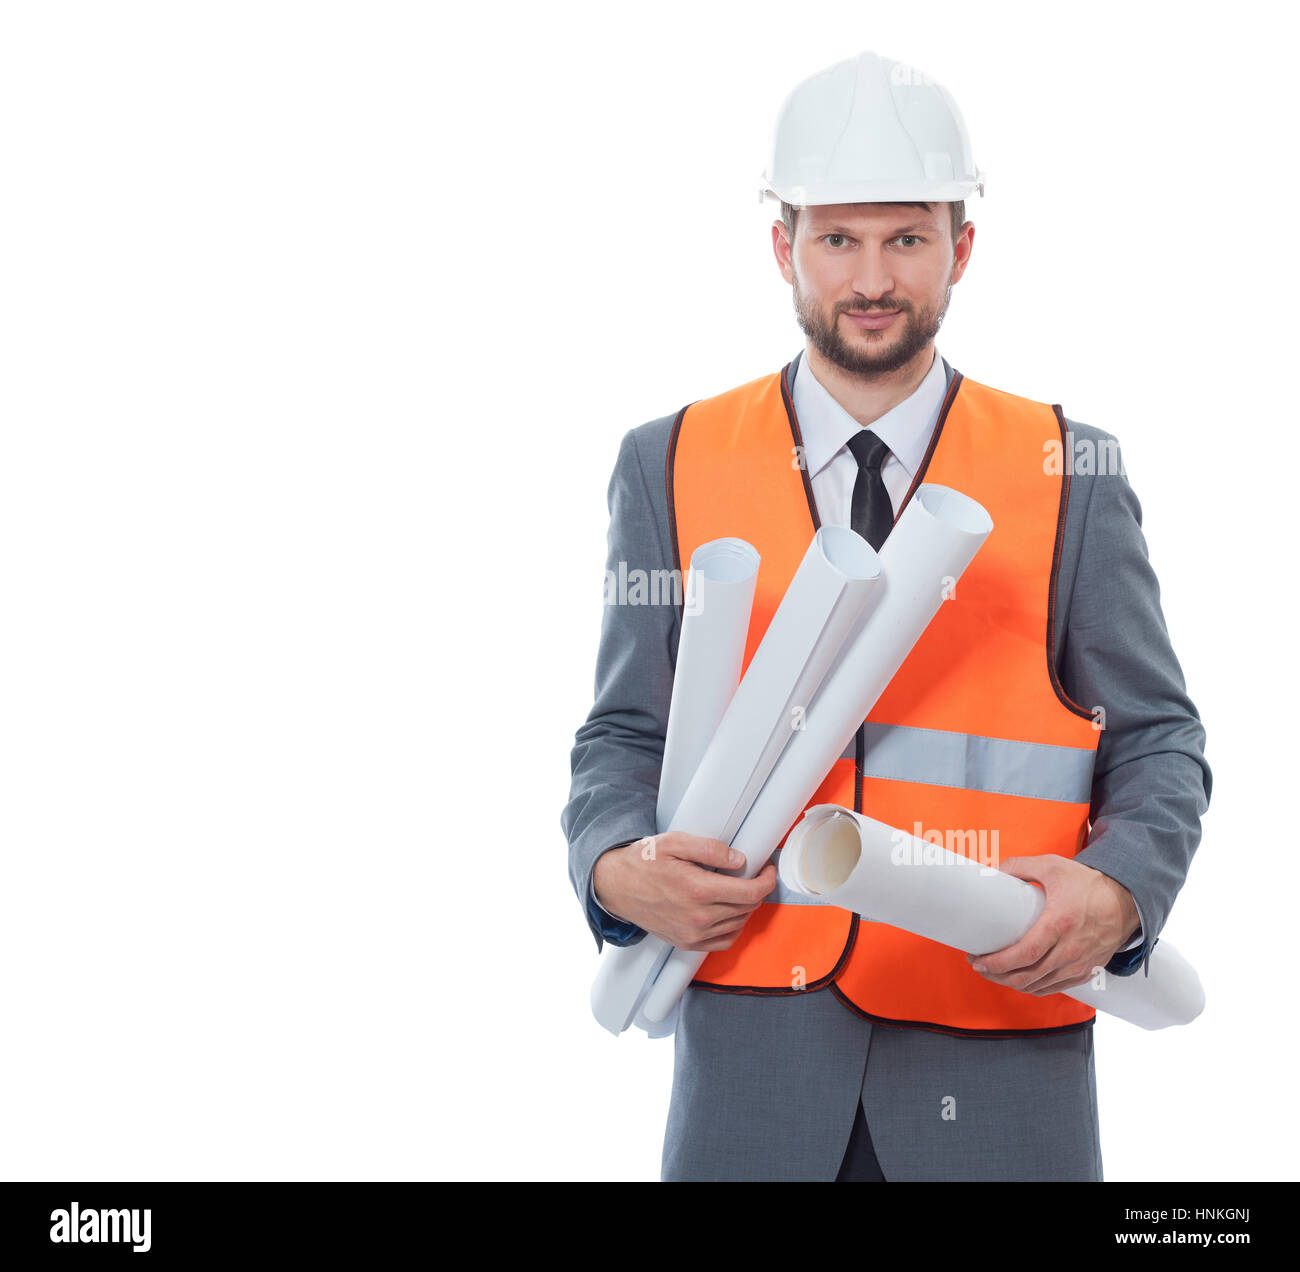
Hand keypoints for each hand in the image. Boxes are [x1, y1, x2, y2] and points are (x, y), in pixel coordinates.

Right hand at [592, 832, 776, 951]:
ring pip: (739, 924)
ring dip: (746, 907)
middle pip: (748, 908)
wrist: (616, 887)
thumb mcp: (675, 842)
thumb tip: (739, 860)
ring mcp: (693, 934)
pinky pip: (724, 941)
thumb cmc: (643, 862)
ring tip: (739, 889)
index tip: (766, 869)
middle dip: (757, 889)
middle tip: (753, 874)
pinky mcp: (687, 943)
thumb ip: (710, 849)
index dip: (767, 880)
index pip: (751, 892)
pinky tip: (729, 911)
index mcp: (698, 890)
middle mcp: (698, 917)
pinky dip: (734, 926)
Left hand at [965, 855, 1139, 995]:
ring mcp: (1080, 963)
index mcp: (1060, 923)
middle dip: (997, 975)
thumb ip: (1019, 865)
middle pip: (1027, 975)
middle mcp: (1071, 949)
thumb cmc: (1090, 883)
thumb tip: (993, 872)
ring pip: (1039, 986)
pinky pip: (1055, 988)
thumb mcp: (1052, 866)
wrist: (1126, 899)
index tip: (977, 959)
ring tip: (994, 972)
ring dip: (1012, 983)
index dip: (997, 962)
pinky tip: (1020, 980)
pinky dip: (1034, 988)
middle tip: (979, 965)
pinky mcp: (1087, 971)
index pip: (1024, 954)